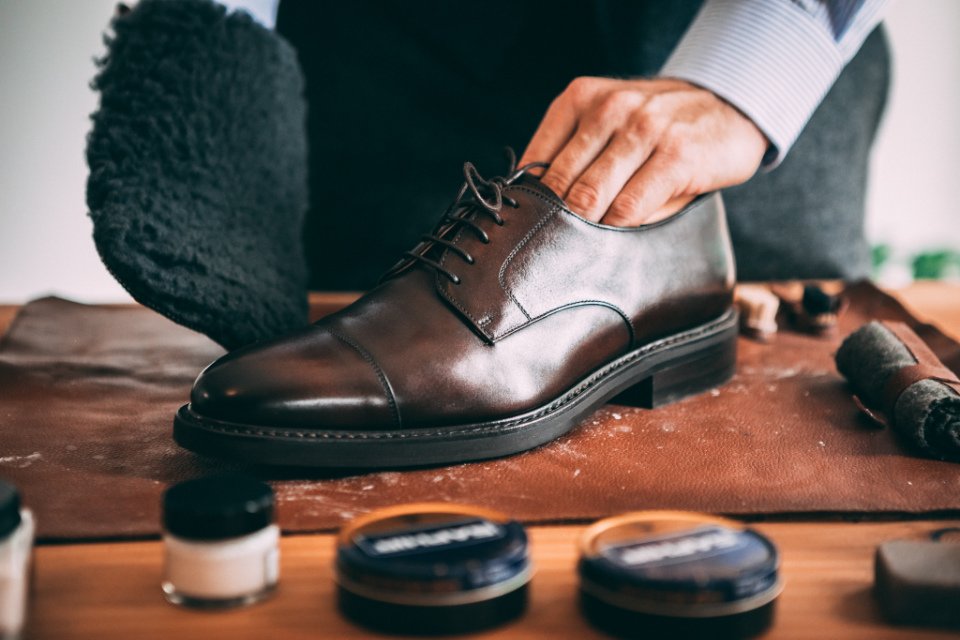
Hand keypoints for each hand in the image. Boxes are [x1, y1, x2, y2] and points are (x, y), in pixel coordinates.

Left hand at [519, 77, 766, 225]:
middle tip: (549, 249)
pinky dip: (617, 230)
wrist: (732, 106)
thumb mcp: (610, 123)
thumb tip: (539, 210)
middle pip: (561, 183)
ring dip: (582, 229)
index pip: (536, 160)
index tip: (530, 226)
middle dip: (552, 221)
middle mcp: (609, 109)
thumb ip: (576, 156)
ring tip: (578, 250)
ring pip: (591, 196)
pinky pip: (630, 207)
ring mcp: (644, 129)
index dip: (530, 201)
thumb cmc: (660, 127)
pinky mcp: (676, 156)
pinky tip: (615, 240)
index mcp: (581, 98)